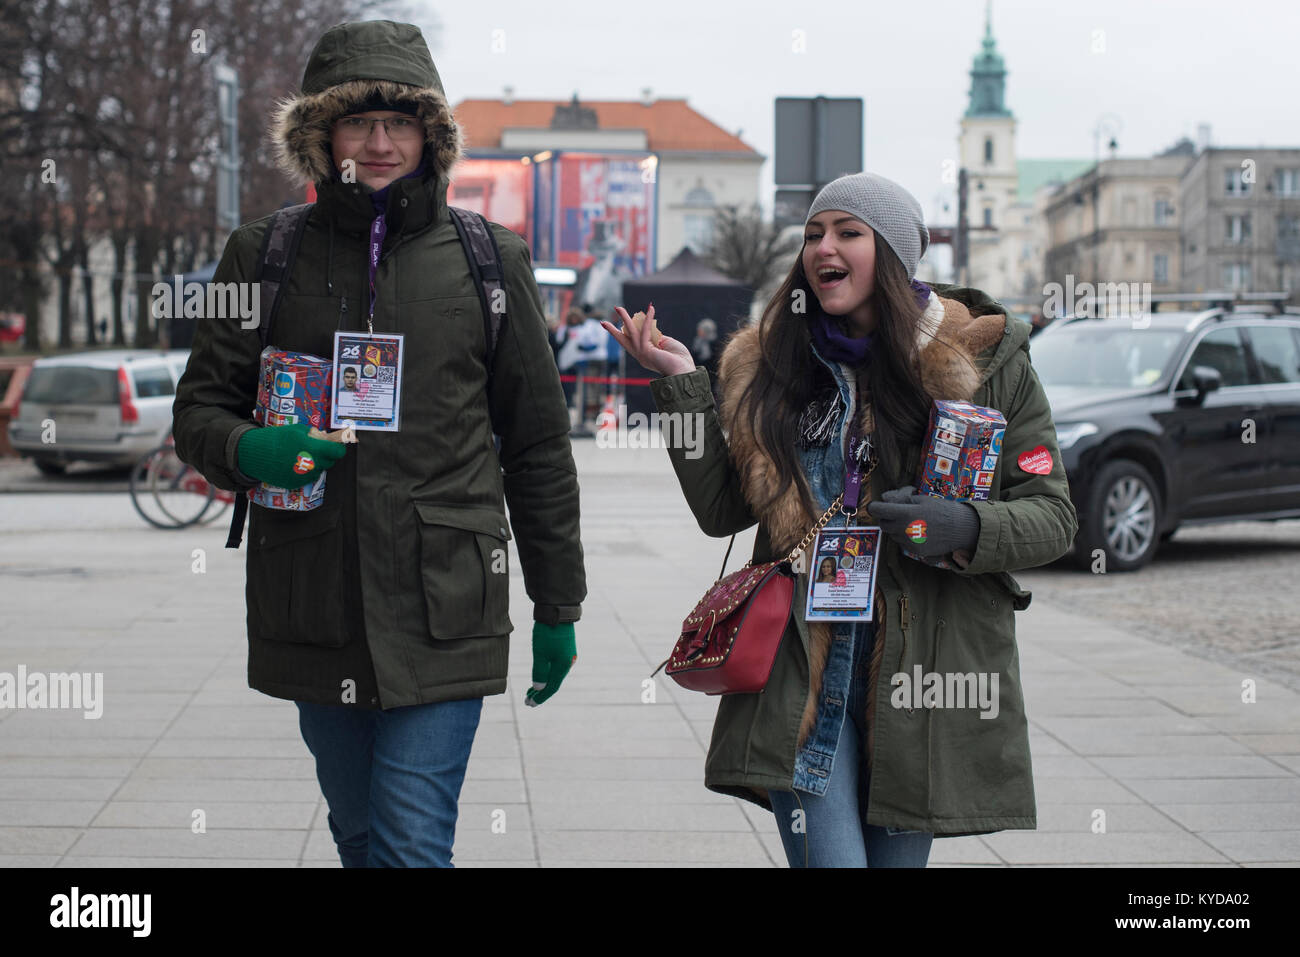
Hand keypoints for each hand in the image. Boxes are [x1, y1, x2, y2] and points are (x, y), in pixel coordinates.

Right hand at [236, 421, 347, 488]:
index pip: (337, 452)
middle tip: (316, 449)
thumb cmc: (275, 438)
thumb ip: (314, 435)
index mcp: (313, 448)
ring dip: (315, 464)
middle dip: (326, 456)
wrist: (254, 454)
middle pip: (330, 462)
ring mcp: (303, 475)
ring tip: (302, 456)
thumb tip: (325, 437)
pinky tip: (294, 464)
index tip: (336, 446)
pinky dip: (305, 472)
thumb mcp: (296, 430)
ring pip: (319, 471)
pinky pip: (307, 478)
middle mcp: (311, 464)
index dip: (338, 448)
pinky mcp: (296, 483)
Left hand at [525, 621, 575, 706]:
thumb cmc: (547, 633)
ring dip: (543, 683)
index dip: (540, 697)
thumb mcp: (540, 653)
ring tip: (531, 690)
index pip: (551, 688)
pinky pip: (556, 667)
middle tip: (528, 701)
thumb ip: (540, 673)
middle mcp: (568, 663)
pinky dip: (547, 674)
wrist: (558, 612)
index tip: (529, 704)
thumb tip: (539, 689)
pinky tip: (540, 675)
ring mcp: (567, 656)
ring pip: (554, 674)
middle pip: (553, 682)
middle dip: (540, 693)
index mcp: (563, 666)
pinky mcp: (565, 649)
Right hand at [602, 304, 694, 376]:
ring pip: (630, 333)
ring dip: (624, 318)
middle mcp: (640, 356)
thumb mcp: (666, 343)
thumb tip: (650, 327)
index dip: (623, 335)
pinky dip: (648, 319)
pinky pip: (646, 331)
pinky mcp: (646, 351)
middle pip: (624, 340)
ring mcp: (642, 354)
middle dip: (613, 331)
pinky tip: (651, 308)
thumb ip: (656, 336)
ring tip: (617, 308)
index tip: (615, 329)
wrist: (684, 371)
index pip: (631, 343)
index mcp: (645, 355)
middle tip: (603, 322)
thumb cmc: (679, 359)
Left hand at [865, 486, 979, 559]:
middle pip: (883, 524)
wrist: (962, 529)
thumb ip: (901, 500)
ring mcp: (909, 542)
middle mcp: (904, 530)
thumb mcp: (922, 499)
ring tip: (911, 521)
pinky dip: (905, 537)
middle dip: (886, 518)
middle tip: (896, 512)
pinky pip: (903, 543)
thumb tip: (885, 498)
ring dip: (896, 528)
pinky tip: (917, 531)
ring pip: (893, 535)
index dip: (874, 507)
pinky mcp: (916, 551)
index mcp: (905, 514)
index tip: (875, 506)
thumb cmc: (943, 510)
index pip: (878, 510)